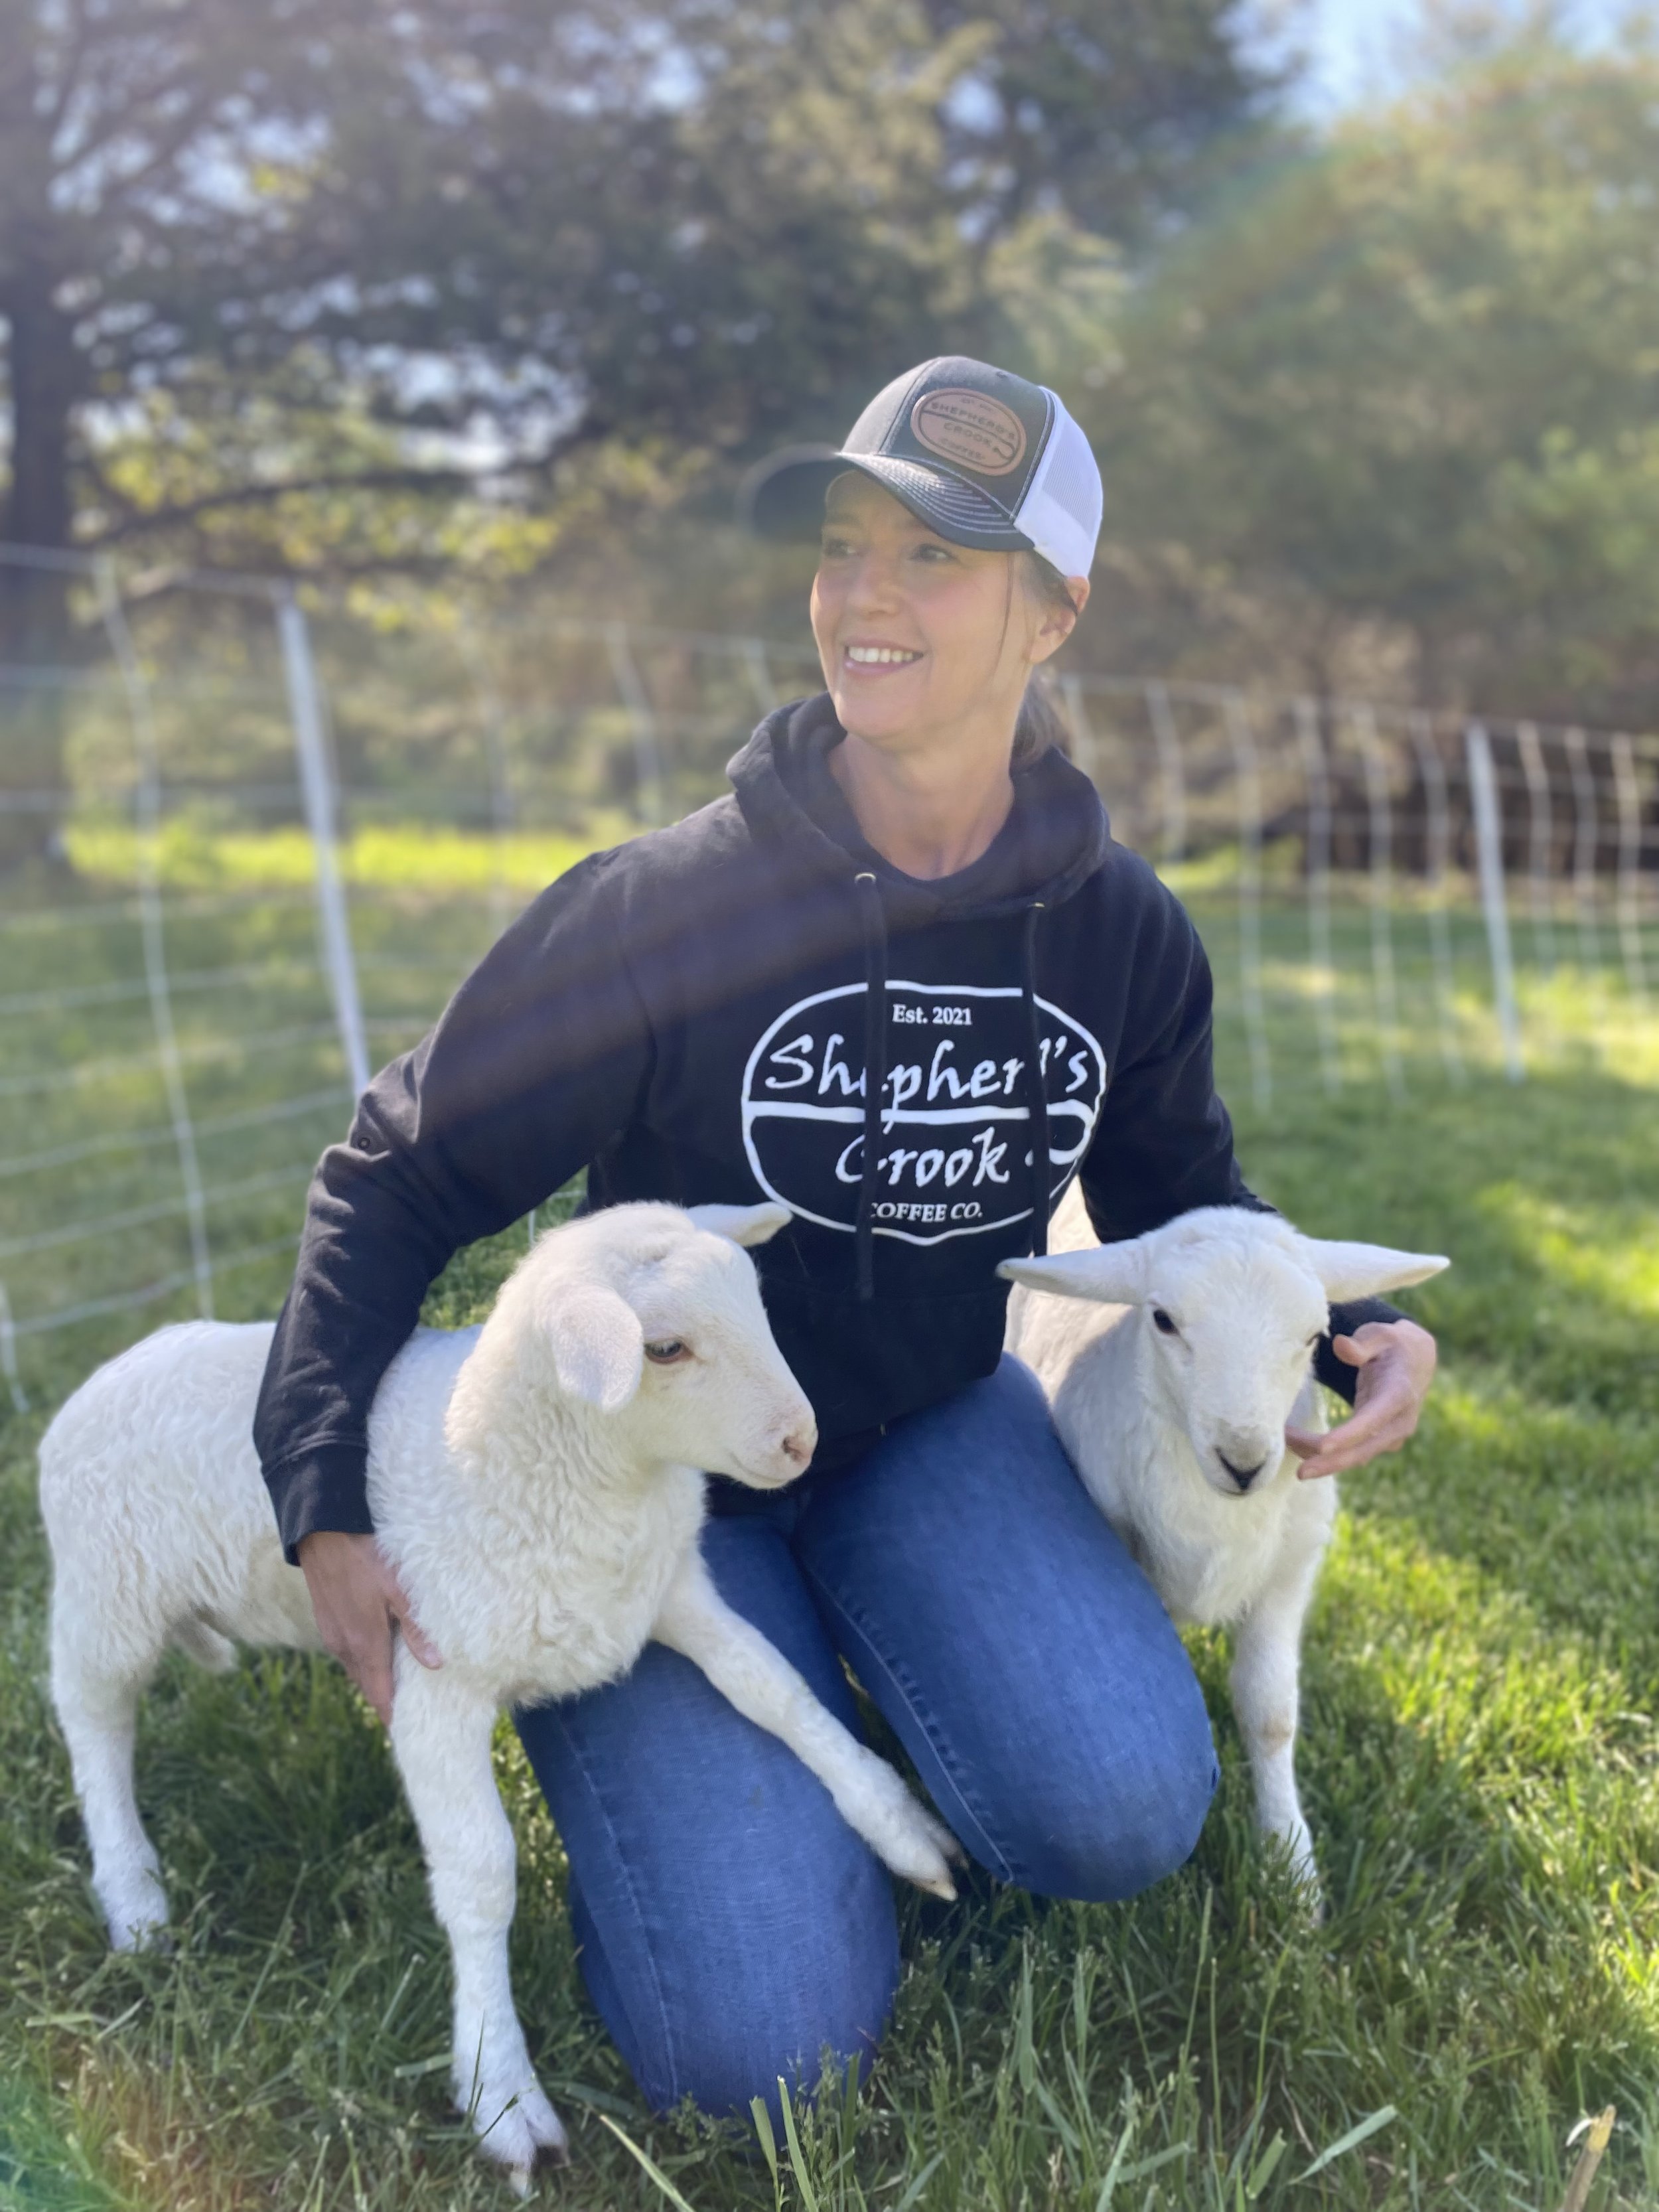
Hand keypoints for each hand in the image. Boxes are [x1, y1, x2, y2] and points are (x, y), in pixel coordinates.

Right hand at [296, 1530, 441, 1725]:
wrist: (321, 1533)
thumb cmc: (365, 1559)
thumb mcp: (399, 1591)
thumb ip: (416, 1629)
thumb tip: (436, 1665)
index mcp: (365, 1645)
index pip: (380, 1695)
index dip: (392, 1716)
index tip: (405, 1733)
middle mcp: (344, 1647)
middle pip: (368, 1685)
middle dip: (385, 1700)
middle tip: (407, 1712)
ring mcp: (332, 1635)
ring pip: (356, 1669)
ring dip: (374, 1679)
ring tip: (397, 1685)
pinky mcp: (326, 1622)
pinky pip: (347, 1652)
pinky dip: (363, 1660)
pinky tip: (377, 1651)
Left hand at [1285, 1318, 1437, 1480]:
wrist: (1415, 1361)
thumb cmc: (1391, 1344)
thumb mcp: (1380, 1334)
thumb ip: (1361, 1343)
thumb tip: (1340, 1346)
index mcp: (1399, 1393)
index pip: (1373, 1419)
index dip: (1349, 1435)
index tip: (1323, 1446)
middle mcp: (1399, 1421)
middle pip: (1364, 1449)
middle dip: (1331, 1461)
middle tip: (1300, 1472)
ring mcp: (1391, 1435)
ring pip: (1357, 1456)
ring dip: (1323, 1459)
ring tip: (1286, 1448)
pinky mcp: (1380, 1440)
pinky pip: (1353, 1453)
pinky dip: (1327, 1455)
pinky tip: (1299, 1448)